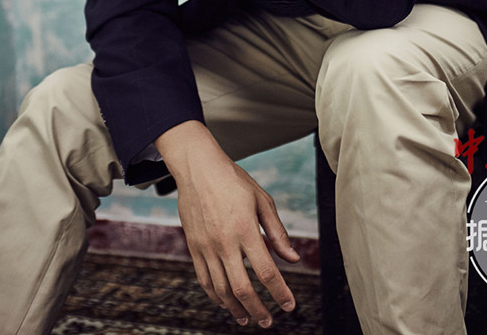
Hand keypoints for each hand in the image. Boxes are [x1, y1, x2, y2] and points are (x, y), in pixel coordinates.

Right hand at [156, 122, 299, 327]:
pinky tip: (225, 303)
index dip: (280, 292)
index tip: (289, 305)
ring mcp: (206, 246)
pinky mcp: (194, 246)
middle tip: (268, 321)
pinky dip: (215, 296)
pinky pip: (204, 279)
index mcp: (246, 229)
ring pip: (221, 290)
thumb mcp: (262, 200)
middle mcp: (224, 242)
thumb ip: (277, 232)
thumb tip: (292, 259)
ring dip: (236, 309)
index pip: (266, 271)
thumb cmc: (233, 180)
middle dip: (258, 309)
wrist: (198, 168)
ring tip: (247, 318)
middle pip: (242, 288)